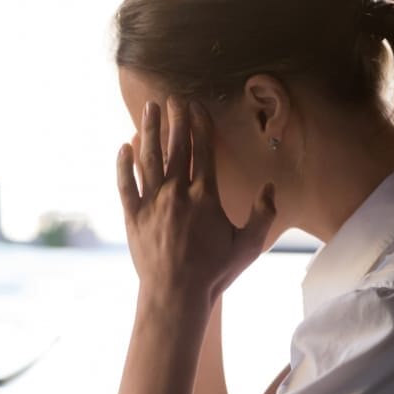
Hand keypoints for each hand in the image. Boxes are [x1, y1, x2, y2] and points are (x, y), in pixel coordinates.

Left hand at [117, 98, 275, 305]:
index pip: (203, 151)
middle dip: (175, 120)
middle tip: (173, 99)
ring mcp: (152, 203)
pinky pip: (125, 184)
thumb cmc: (213, 273)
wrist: (175, 294)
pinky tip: (123, 146)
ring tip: (149, 109)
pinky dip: (123, 164)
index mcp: (205, 196)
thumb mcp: (248, 246)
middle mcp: (177, 193)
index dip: (200, 125)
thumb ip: (263, 215)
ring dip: (149, 131)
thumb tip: (270, 188)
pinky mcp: (132, 217)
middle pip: (176, 148)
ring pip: (149, 159)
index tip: (196, 107)